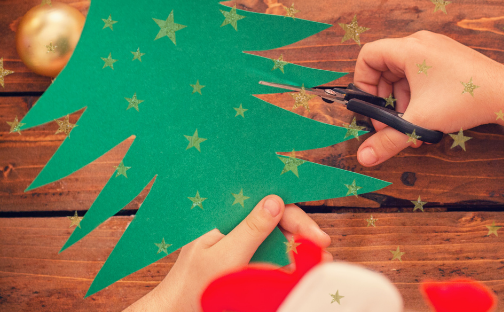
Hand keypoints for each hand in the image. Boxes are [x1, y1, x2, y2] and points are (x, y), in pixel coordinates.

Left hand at [125, 195, 331, 311]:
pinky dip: (288, 261)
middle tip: (323, 249)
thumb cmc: (193, 284)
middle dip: (302, 232)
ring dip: (299, 247)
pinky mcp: (244, 260)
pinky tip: (302, 268)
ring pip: (277, 237)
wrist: (180, 311)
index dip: (295, 216)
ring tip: (318, 261)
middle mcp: (233, 224)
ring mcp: (239, 242)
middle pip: (276, 218)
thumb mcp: (225, 255)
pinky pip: (271, 254)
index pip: (265, 203)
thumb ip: (251, 229)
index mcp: (224, 215)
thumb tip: (275, 201)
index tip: (316, 236)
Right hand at [354, 30, 503, 165]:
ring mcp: (438, 50)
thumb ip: (388, 140)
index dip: (362, 82)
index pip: (368, 56)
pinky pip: (423, 75)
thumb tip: (365, 156)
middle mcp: (422, 44)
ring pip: (405, 75)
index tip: (370, 106)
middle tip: (390, 123)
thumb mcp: (421, 122)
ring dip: (403, 102)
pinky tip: (428, 119)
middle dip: (385, 100)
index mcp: (410, 48)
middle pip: (386, 68)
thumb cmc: (466, 98)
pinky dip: (419, 96)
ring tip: (413, 126)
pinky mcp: (450, 60)